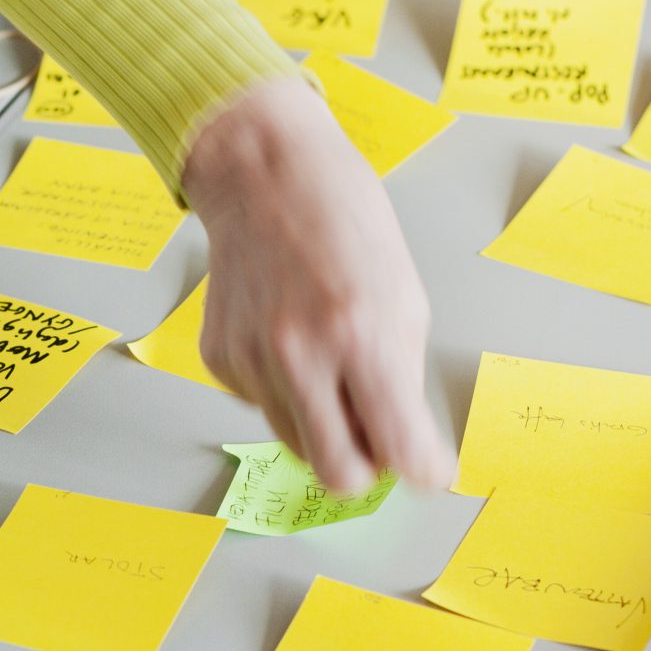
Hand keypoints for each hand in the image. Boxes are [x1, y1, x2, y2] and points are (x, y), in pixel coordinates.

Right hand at [183, 77, 452, 495]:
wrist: (265, 175)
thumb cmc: (344, 221)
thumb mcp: (404, 296)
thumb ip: (400, 376)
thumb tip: (401, 441)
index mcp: (361, 337)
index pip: (399, 448)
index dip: (424, 470)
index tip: (430, 468)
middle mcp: (300, 357)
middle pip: (338, 475)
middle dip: (367, 468)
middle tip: (379, 438)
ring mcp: (253, 362)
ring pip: (298, 444)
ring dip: (324, 426)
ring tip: (332, 369)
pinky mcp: (220, 360)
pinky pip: (263, 406)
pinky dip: (285, 391)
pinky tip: (290, 339)